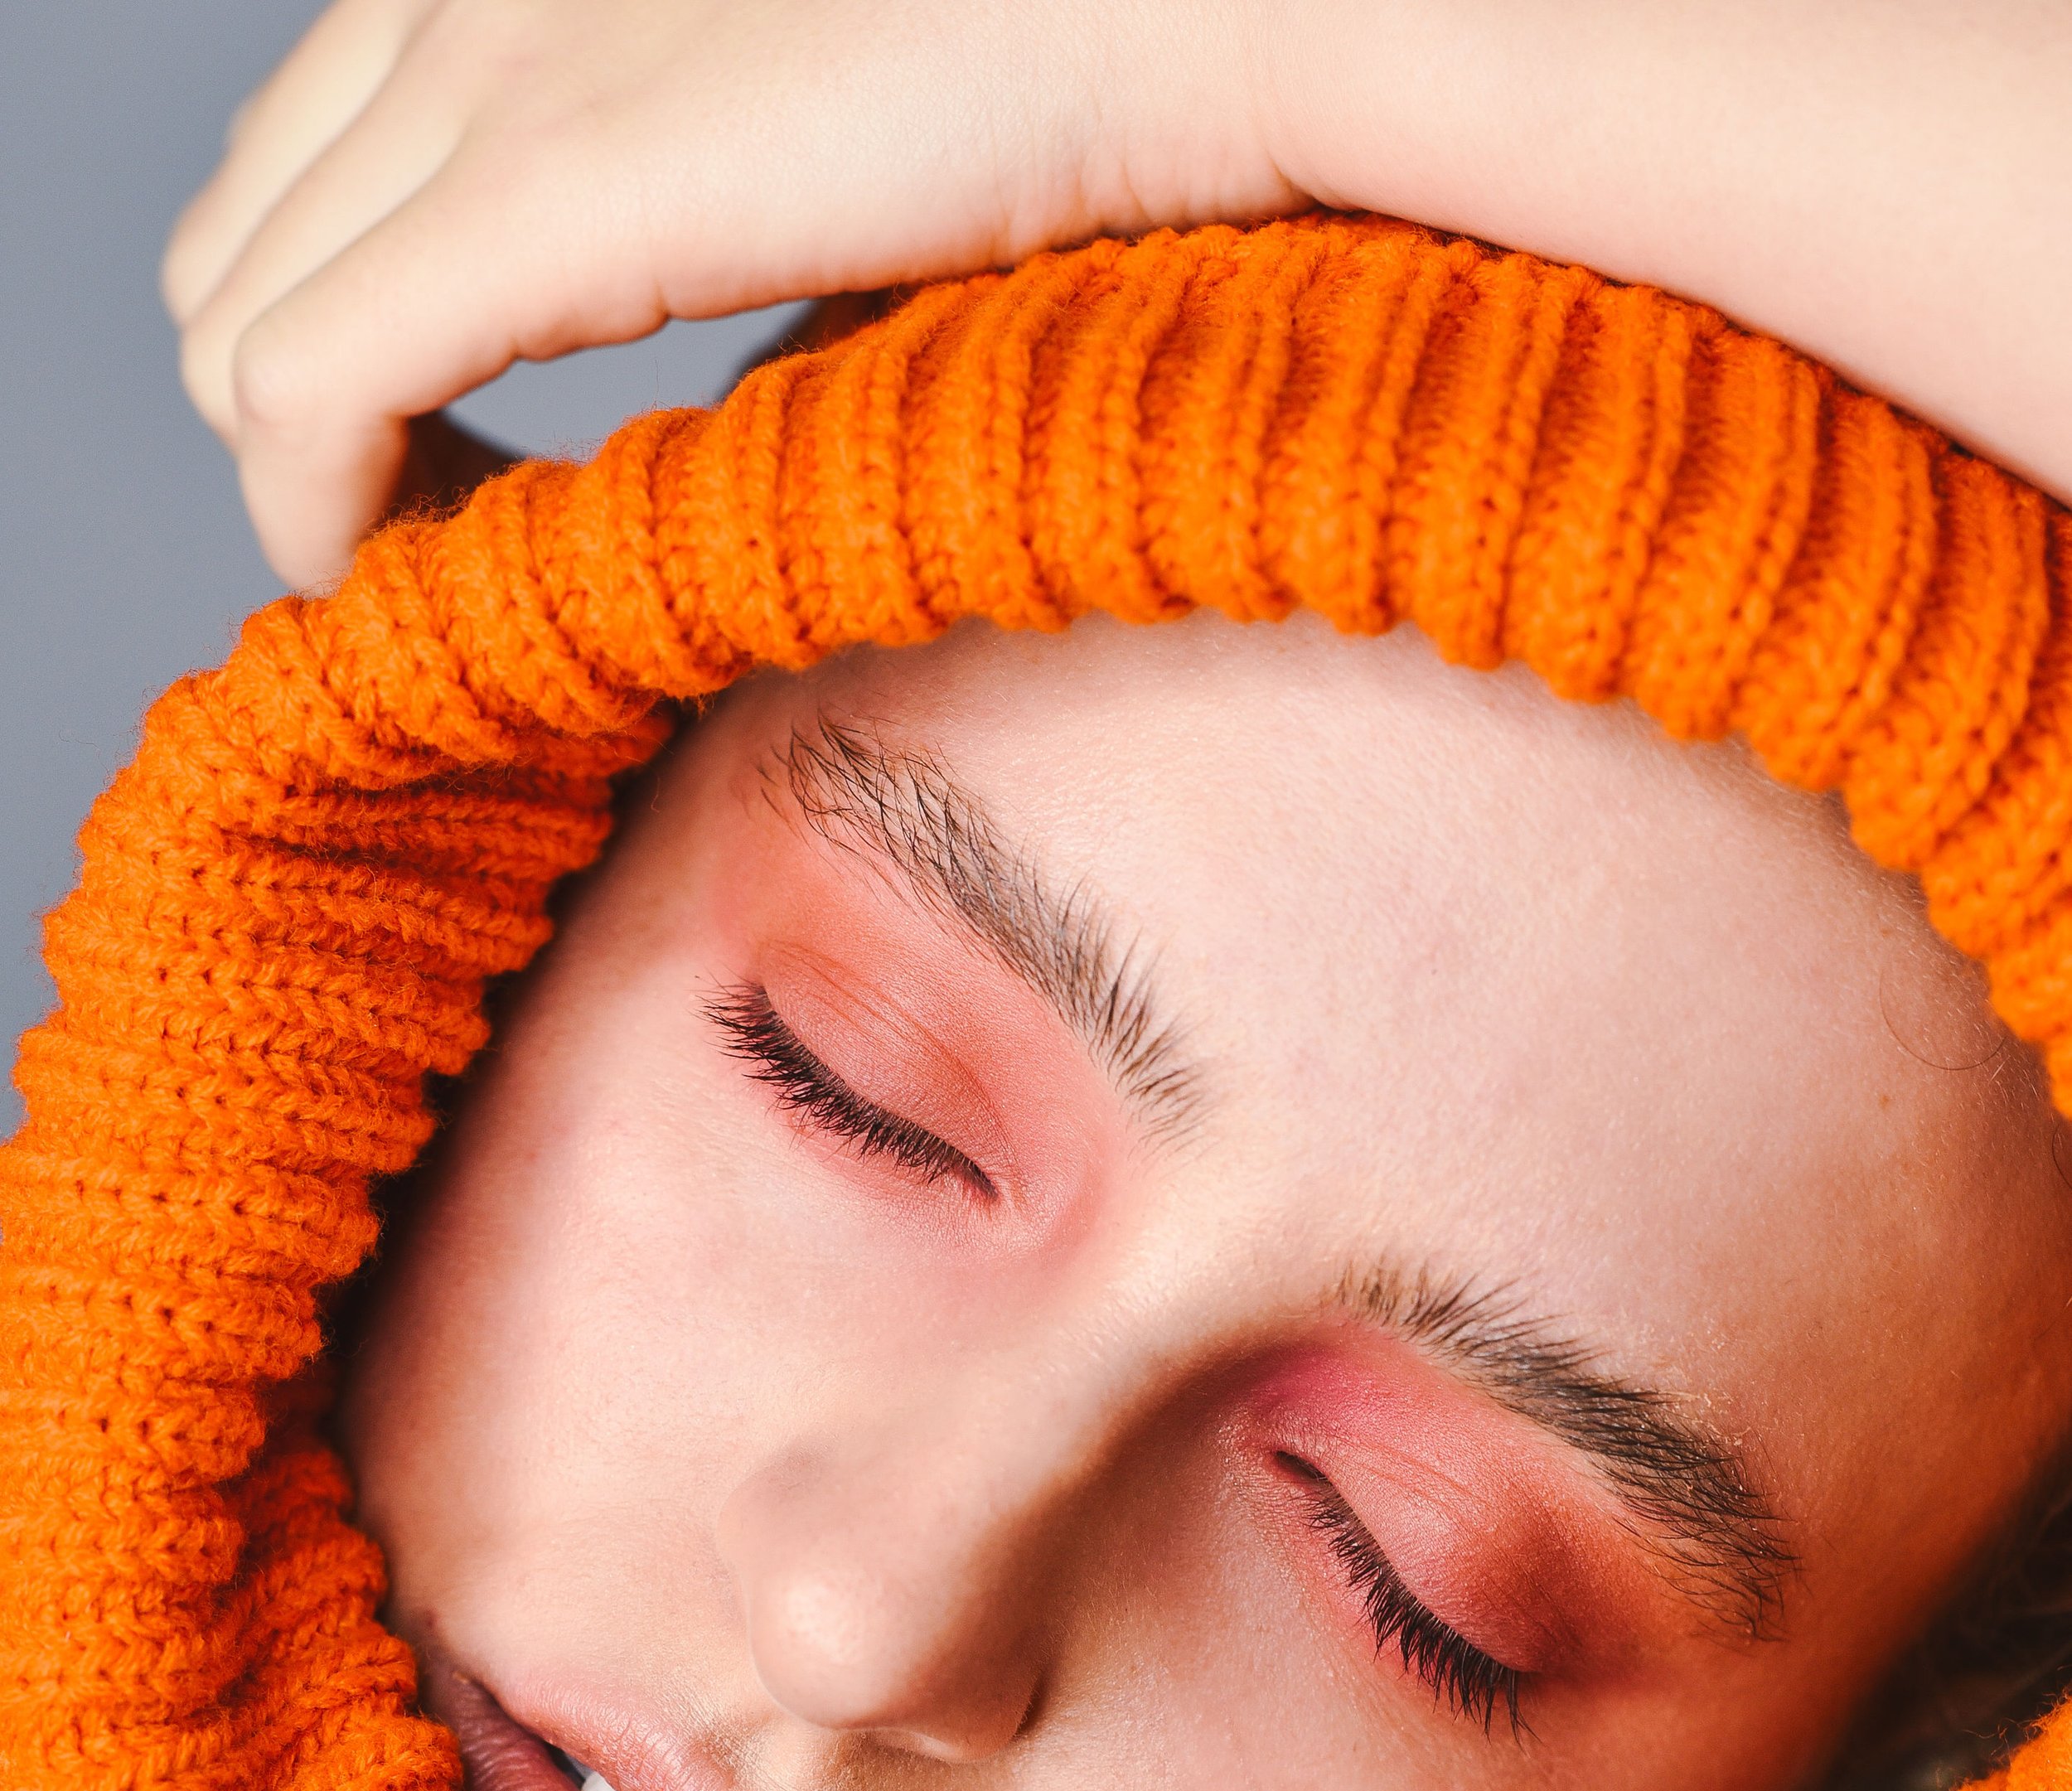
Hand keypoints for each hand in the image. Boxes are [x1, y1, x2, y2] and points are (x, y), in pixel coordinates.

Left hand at [161, 0, 1301, 585]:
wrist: (1176, 14)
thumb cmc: (1036, 107)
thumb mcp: (783, 155)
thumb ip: (671, 214)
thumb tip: (665, 395)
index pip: (289, 170)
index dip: (330, 345)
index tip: (455, 466)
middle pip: (229, 255)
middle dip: (308, 427)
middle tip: (456, 529)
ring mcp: (490, 81)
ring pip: (233, 333)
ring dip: (319, 485)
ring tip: (464, 558)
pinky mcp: (545, 193)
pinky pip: (304, 389)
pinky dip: (321, 516)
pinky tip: (418, 576)